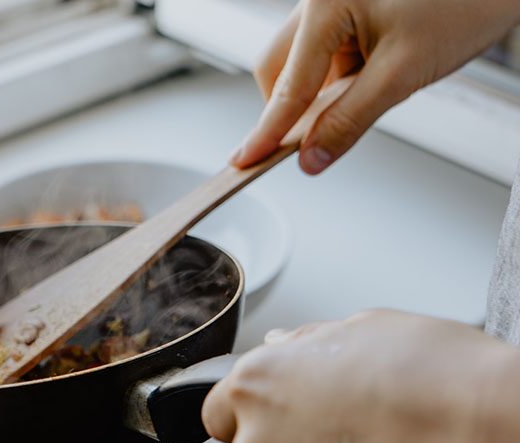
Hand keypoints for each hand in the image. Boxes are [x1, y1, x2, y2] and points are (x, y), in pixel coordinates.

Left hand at [202, 309, 519, 442]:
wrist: (485, 423)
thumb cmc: (433, 372)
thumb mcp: (363, 329)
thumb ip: (307, 343)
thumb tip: (283, 345)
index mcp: (258, 380)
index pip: (219, 411)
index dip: (250, 409)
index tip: (276, 410)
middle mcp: (259, 433)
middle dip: (279, 433)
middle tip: (332, 422)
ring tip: (360, 437)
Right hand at [232, 0, 519, 173]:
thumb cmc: (464, 3)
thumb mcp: (403, 73)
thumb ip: (350, 119)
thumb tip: (312, 156)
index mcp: (327, 3)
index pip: (288, 84)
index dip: (267, 130)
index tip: (246, 160)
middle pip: (278, 66)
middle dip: (291, 106)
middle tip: (309, 139)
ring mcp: (331, 3)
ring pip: (300, 61)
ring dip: (320, 91)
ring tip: (371, 91)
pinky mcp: (346, 10)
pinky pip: (323, 52)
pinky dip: (338, 76)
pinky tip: (373, 76)